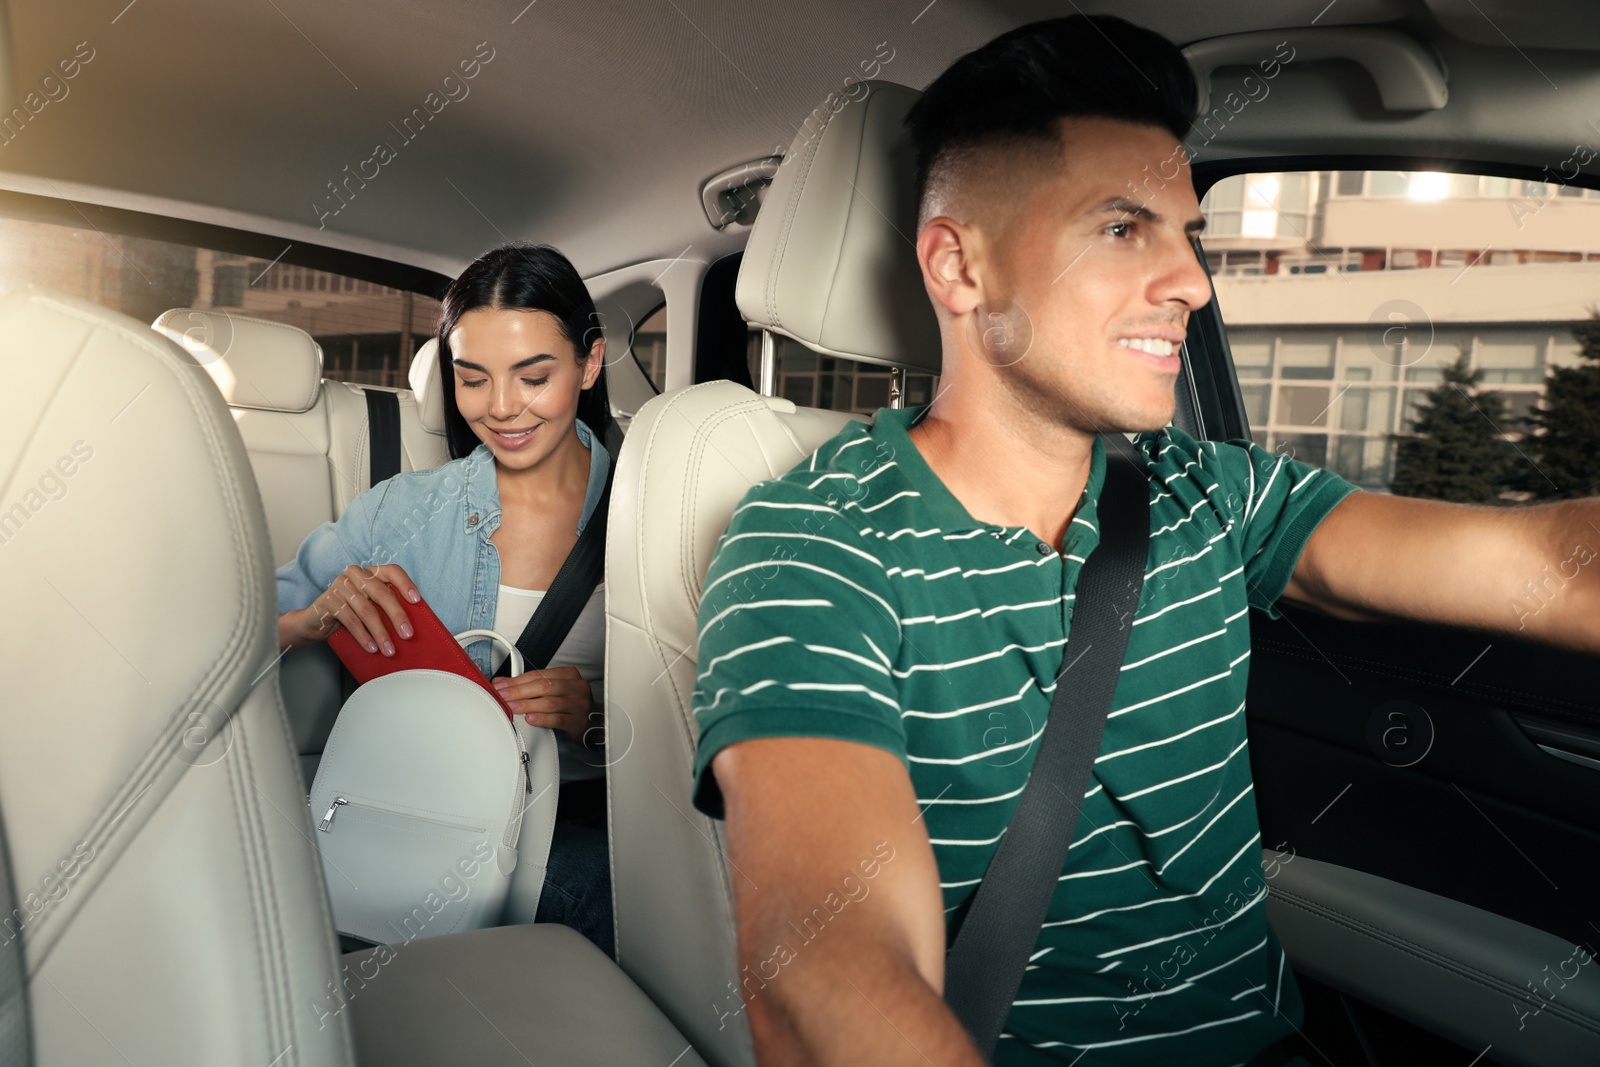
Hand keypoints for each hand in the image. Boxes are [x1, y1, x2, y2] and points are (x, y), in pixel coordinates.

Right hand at [281, 563, 420, 654]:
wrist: (316, 622)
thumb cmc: (351, 614)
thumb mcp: (371, 607)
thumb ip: (386, 608)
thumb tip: (411, 626)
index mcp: (371, 573)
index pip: (393, 571)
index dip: (406, 584)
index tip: (417, 601)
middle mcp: (356, 575)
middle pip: (382, 594)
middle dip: (397, 616)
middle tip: (407, 635)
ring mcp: (341, 585)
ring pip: (367, 610)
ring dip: (380, 632)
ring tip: (389, 650)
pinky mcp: (329, 600)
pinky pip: (351, 620)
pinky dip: (363, 636)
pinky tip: (372, 648)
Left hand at [492, 666, 600, 743]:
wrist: (593, 721)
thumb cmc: (570, 703)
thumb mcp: (552, 689)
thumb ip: (528, 685)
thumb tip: (501, 684)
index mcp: (568, 674)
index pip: (538, 675)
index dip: (517, 681)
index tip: (501, 687)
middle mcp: (576, 687)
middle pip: (544, 686)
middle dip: (520, 692)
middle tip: (503, 697)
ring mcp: (580, 704)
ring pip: (550, 702)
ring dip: (528, 705)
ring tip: (512, 708)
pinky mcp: (579, 721)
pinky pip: (559, 719)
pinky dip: (543, 718)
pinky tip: (530, 719)